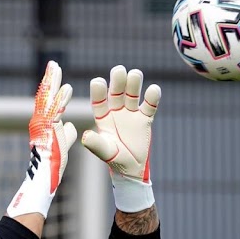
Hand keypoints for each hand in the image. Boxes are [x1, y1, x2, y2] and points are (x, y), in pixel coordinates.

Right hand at [6, 60, 77, 218]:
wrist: (44, 179)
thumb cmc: (52, 165)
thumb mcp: (63, 144)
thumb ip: (66, 133)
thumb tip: (72, 125)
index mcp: (44, 123)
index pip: (48, 101)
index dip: (52, 87)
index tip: (55, 74)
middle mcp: (39, 122)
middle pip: (45, 95)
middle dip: (50, 79)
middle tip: (53, 64)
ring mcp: (41, 126)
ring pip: (47, 100)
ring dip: (53, 84)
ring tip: (57, 68)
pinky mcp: (47, 132)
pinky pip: (55, 113)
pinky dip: (61, 100)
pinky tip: (67, 88)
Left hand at [82, 66, 160, 212]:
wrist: (132, 168)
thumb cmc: (115, 159)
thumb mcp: (105, 152)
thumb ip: (96, 144)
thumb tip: (85, 136)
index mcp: (102, 117)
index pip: (99, 101)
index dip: (98, 92)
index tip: (98, 81)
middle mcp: (116, 111)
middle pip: (116, 92)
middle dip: (117, 81)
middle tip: (119, 70)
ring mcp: (131, 112)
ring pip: (132, 94)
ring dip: (134, 84)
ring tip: (135, 74)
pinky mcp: (145, 118)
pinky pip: (149, 105)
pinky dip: (152, 97)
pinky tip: (154, 90)